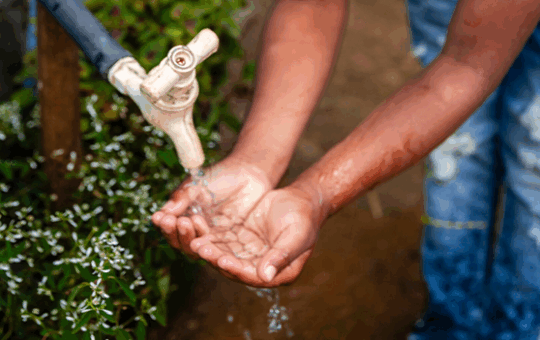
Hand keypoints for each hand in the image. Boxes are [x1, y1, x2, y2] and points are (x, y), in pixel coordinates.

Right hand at [151, 156, 271, 258]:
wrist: (248, 175)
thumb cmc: (219, 178)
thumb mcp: (197, 185)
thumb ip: (182, 197)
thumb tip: (164, 212)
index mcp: (184, 219)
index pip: (170, 229)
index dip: (164, 225)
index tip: (160, 217)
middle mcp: (196, 233)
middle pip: (181, 243)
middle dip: (176, 233)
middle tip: (179, 220)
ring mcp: (213, 239)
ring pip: (196, 250)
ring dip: (190, 239)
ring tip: (190, 222)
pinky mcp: (230, 244)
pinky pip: (219, 251)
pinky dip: (211, 248)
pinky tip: (207, 236)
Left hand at [188, 186, 326, 286]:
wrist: (301, 199)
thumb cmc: (304, 217)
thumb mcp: (296, 235)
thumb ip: (281, 255)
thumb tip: (265, 276)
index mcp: (281, 272)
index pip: (255, 277)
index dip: (237, 270)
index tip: (222, 259)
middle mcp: (263, 268)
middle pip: (237, 269)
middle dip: (218, 259)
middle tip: (202, 249)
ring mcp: (252, 255)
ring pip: (227, 256)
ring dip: (211, 251)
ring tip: (196, 242)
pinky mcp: (243, 242)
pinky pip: (225, 243)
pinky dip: (212, 239)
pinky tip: (199, 232)